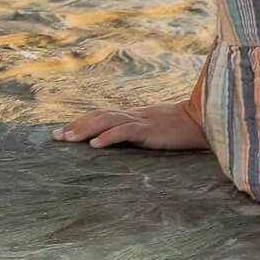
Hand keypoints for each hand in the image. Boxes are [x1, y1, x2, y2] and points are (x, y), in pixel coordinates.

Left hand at [50, 94, 206, 150]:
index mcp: (135, 115)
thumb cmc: (183, 126)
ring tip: (67, 139)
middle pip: (98, 117)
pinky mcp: (150, 129)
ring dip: (84, 130)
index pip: (102, 115)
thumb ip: (142, 130)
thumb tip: (125, 138)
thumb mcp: (158, 126)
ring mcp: (141, 120)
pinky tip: (94, 145)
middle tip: (55, 137)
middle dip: (75, 126)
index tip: (63, 131)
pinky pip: (125, 131)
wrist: (205, 119)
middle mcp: (134, 114)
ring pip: (106, 122)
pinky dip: (108, 137)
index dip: (82, 122)